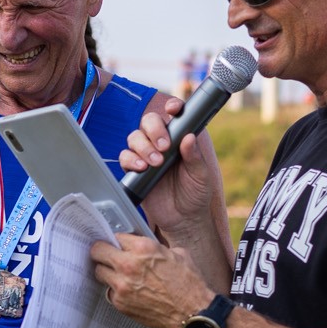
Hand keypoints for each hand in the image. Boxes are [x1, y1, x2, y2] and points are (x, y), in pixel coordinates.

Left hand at [90, 234, 213, 327]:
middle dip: (102, 252)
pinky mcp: (121, 303)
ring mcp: (122, 286)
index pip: (115, 237)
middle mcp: (128, 265)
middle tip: (106, 256)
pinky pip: (109, 292)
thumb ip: (155, 247)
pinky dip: (116, 290)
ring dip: (107, 272)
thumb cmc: (188, 283)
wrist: (193, 312)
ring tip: (118, 275)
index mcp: (143, 248)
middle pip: (97, 251)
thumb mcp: (176, 254)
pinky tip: (128, 291)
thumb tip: (144, 248)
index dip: (117, 241)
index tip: (117, 245)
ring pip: (99, 272)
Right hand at [119, 96, 218, 231]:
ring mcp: (147, 155)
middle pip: (148, 121)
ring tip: (156, 162)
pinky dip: (131, 159)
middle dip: (154, 129)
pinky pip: (125, 157)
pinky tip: (142, 168)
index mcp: (180, 139)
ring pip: (135, 137)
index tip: (173, 109)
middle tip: (164, 146)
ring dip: (143, 146)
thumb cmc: (196, 194)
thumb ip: (195, 157)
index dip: (172, 107)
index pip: (174, 116)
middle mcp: (162, 143)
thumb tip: (189, 137)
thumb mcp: (201, 175)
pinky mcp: (135, 170)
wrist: (184, 220)